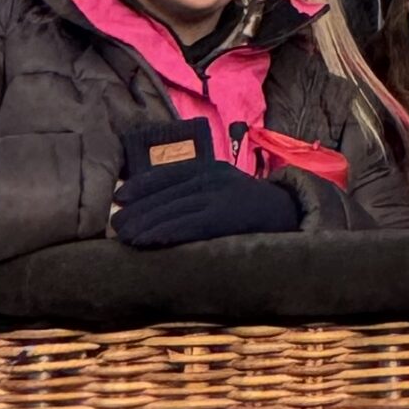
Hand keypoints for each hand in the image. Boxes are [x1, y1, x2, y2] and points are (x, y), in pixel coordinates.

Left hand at [112, 159, 301, 246]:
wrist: (293, 214)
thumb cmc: (253, 208)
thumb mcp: (225, 190)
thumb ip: (199, 194)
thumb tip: (160, 208)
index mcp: (211, 169)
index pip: (169, 174)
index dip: (142, 186)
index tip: (119, 197)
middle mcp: (214, 177)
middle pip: (167, 192)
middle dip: (139, 209)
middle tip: (115, 225)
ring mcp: (221, 196)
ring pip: (175, 209)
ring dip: (146, 223)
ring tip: (125, 236)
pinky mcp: (227, 217)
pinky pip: (191, 224)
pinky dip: (168, 231)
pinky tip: (150, 240)